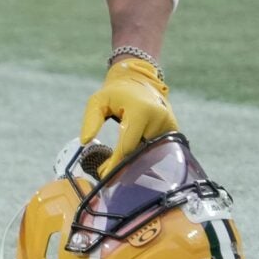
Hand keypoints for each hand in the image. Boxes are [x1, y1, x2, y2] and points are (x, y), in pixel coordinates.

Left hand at [80, 55, 176, 170]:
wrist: (139, 81)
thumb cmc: (115, 93)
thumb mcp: (98, 101)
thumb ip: (91, 120)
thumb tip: (85, 141)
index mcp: (140, 111)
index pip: (128, 145)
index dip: (116, 162)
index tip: (105, 175)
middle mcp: (159, 119)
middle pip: (140, 152)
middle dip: (125, 166)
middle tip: (109, 178)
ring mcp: (169, 125)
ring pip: (150, 152)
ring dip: (136, 162)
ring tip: (119, 171)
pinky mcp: (174, 130)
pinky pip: (159, 149)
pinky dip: (146, 156)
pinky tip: (134, 164)